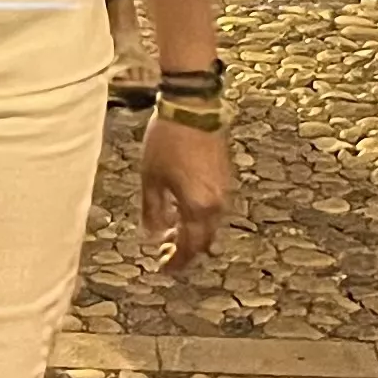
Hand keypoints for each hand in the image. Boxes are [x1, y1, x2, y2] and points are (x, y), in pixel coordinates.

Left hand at [140, 114, 229, 267]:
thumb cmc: (167, 141)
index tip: (164, 269)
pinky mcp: (226, 177)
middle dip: (185, 251)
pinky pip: (215, 208)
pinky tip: (183, 210)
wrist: (193, 108)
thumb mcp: (151, 178)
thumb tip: (153, 235)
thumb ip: (153, 211)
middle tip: (166, 254)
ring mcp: (224, 191)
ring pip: (210, 225)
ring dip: (193, 233)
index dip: (177, 261)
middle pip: (204, 240)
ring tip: (170, 232)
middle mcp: (216, 204)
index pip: (189, 247)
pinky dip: (200, 217)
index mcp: (197, 208)